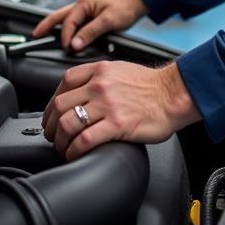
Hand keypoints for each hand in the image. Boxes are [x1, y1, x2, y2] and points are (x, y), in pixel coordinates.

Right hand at [32, 0, 148, 51]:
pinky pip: (72, 22)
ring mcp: (84, 9)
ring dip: (53, 27)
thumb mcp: (109, 21)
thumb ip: (91, 32)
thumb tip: (75, 44)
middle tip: (34, 35)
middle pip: (58, 16)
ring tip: (41, 35)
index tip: (67, 47)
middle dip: (45, 25)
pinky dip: (65, 29)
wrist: (137, 2)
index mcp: (84, 3)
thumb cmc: (125, 8)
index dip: (66, 36)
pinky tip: (62, 36)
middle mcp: (81, 5)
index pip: (68, 21)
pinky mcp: (88, 15)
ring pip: (63, 19)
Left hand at [41, 60, 199, 159]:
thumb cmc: (151, 86)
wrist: (174, 95)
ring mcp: (108, 105)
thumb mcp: (120, 70)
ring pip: (67, 124)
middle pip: (60, 106)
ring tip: (63, 148)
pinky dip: (74, 150)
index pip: (63, 84)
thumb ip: (98, 78)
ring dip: (60, 141)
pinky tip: (75, 154)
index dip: (52, 103)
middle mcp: (100, 85)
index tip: (52, 115)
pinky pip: (84, 140)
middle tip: (53, 136)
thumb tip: (80, 93)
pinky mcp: (116, 125)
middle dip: (51, 125)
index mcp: (100, 70)